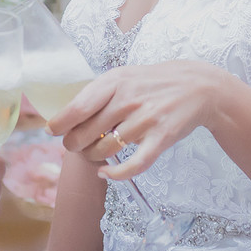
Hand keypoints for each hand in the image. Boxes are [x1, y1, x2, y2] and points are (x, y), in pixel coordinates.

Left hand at [47, 61, 228, 180]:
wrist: (197, 87)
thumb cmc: (152, 83)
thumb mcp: (123, 77)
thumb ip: (98, 93)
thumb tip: (66, 114)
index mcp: (114, 82)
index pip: (77, 107)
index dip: (60, 123)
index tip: (53, 131)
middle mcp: (127, 100)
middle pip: (86, 133)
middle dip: (74, 144)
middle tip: (75, 145)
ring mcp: (145, 120)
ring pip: (105, 149)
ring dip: (93, 156)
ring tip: (94, 153)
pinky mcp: (161, 138)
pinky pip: (134, 164)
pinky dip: (115, 173)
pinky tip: (105, 172)